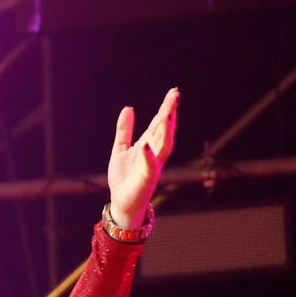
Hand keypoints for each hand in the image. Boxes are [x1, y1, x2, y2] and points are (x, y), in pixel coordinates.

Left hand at [107, 87, 178, 229]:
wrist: (121, 204)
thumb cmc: (123, 179)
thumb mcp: (120, 149)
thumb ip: (124, 130)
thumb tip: (128, 108)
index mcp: (148, 145)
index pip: (159, 123)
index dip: (166, 108)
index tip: (173, 93)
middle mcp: (154, 154)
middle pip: (164, 130)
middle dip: (170, 113)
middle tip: (175, 95)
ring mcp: (153, 166)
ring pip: (163, 146)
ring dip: (165, 131)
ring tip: (166, 114)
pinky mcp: (147, 180)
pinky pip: (150, 167)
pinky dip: (149, 156)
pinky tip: (146, 145)